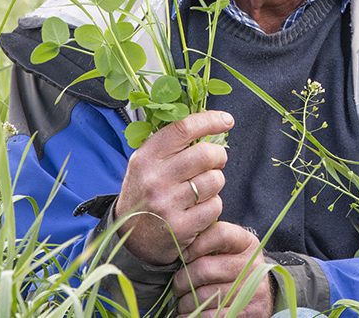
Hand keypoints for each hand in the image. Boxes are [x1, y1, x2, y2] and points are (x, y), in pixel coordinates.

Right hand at [113, 110, 233, 264]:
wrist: (131, 238)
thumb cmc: (146, 193)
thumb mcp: (147, 164)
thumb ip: (172, 145)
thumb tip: (210, 122)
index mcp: (146, 158)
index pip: (183, 129)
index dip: (210, 120)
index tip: (227, 120)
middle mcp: (155, 179)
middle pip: (206, 154)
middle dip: (219, 156)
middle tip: (215, 161)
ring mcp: (167, 204)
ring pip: (214, 180)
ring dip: (215, 182)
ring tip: (201, 189)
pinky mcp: (181, 227)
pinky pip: (215, 206)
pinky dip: (213, 205)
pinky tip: (198, 209)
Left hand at [173, 221, 273, 316]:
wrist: (258, 298)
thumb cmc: (233, 269)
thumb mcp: (229, 249)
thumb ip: (209, 241)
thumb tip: (179, 241)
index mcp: (246, 243)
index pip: (220, 234)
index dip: (196, 244)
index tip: (182, 256)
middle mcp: (253, 264)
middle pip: (205, 269)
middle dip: (182, 280)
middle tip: (177, 285)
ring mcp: (253, 289)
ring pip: (204, 295)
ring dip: (185, 302)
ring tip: (183, 301)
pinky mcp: (250, 311)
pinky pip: (212, 316)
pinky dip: (193, 316)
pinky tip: (188, 314)